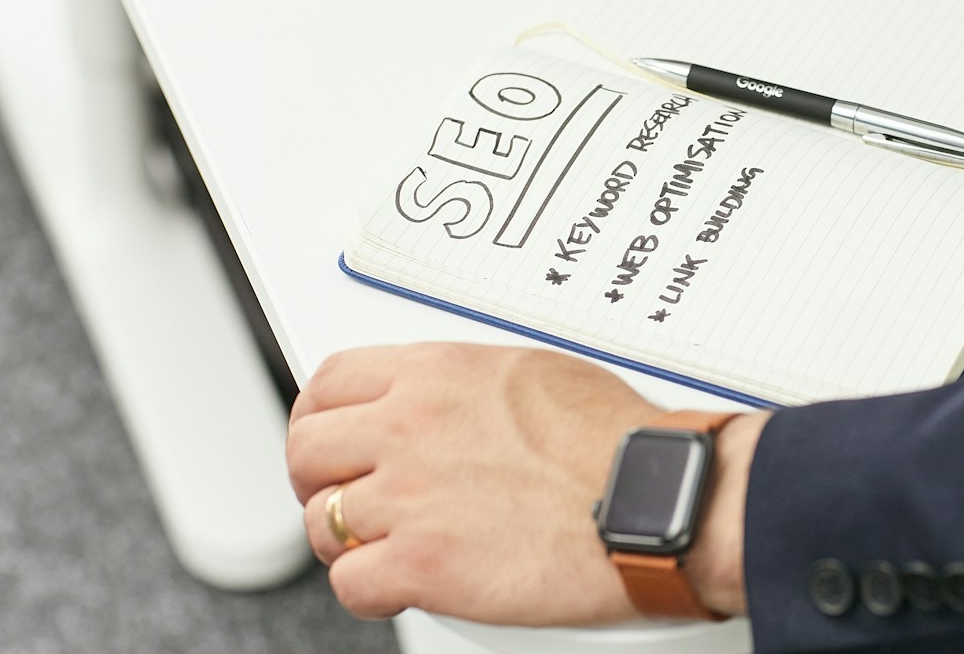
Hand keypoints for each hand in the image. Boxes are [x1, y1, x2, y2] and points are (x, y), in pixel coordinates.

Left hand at [284, 342, 761, 624]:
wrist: (658, 498)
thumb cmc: (623, 442)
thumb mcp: (538, 374)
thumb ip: (472, 386)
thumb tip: (452, 402)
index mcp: (439, 372)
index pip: (331, 381)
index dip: (323, 416)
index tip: (335, 437)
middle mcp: (412, 425)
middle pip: (305, 447)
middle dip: (320, 479)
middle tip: (348, 497)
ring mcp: (410, 495)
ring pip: (321, 521)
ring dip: (349, 540)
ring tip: (388, 547)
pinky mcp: (422, 562)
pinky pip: (349, 582)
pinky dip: (370, 591)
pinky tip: (404, 585)